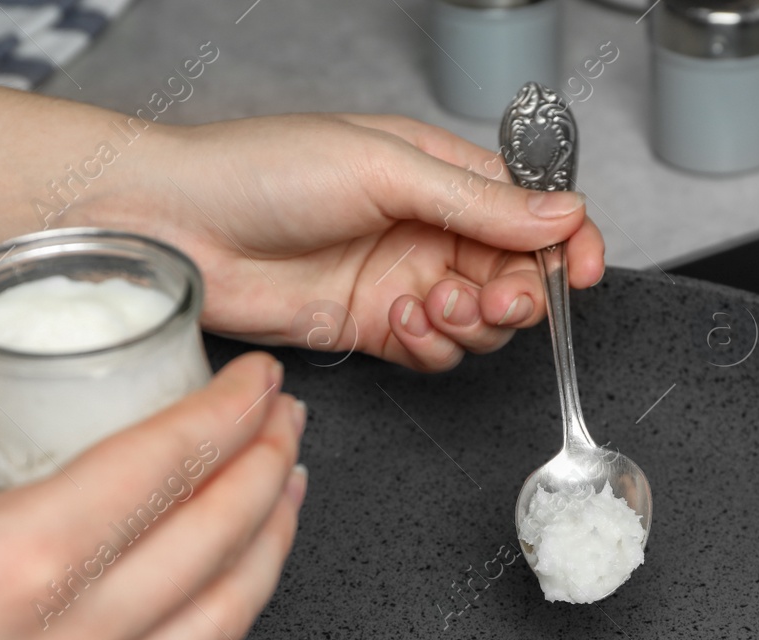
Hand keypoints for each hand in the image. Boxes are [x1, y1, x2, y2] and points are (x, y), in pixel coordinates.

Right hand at [0, 282, 305, 639]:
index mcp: (18, 565)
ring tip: (287, 492)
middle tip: (284, 419)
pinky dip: (227, 613)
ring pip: (225, 615)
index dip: (228, 413)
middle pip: (219, 537)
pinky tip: (226, 585)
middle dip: (269, 465)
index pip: (167, 468)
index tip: (255, 380)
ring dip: (271, 544)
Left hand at [72, 113, 605, 371]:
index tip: (582, 270)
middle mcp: (427, 227)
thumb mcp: (383, 168)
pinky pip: (434, 353)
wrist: (176, 225)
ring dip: (473, 324)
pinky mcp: (372, 329)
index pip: (531, 209)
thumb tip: (562, 213)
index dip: (566, 241)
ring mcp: (402, 280)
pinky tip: (397, 322)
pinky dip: (430, 347)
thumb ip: (478, 201)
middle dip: (520, 295)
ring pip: (481, 323)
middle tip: (497, 299)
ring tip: (432, 306)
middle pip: (516, 275)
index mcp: (438, 172)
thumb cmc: (259, 170)